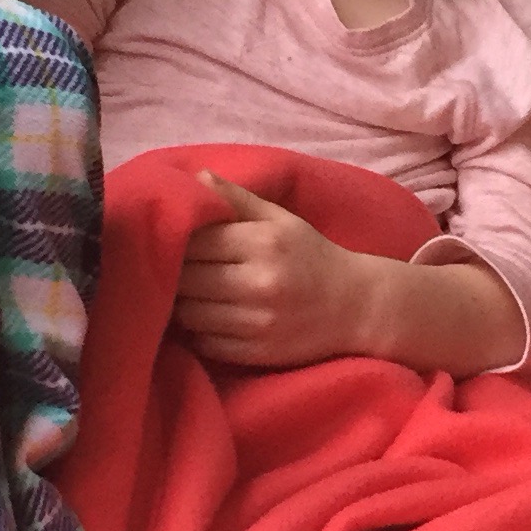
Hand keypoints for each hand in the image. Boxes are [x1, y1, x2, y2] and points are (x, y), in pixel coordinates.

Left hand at [176, 175, 372, 367]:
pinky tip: (211, 318)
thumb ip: (237, 198)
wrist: (355, 306)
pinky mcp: (256, 354)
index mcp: (263, 243)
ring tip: (192, 293)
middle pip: (185, 279)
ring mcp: (257, 322)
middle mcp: (259, 283)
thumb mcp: (281, 218)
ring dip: (183, 304)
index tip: (177, 241)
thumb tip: (195, 176)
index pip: (194, 241)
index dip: (178, 241)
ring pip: (189, 314)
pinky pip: (205, 342)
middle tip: (177, 269)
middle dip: (176, 273)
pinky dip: (200, 331)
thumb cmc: (311, 255)